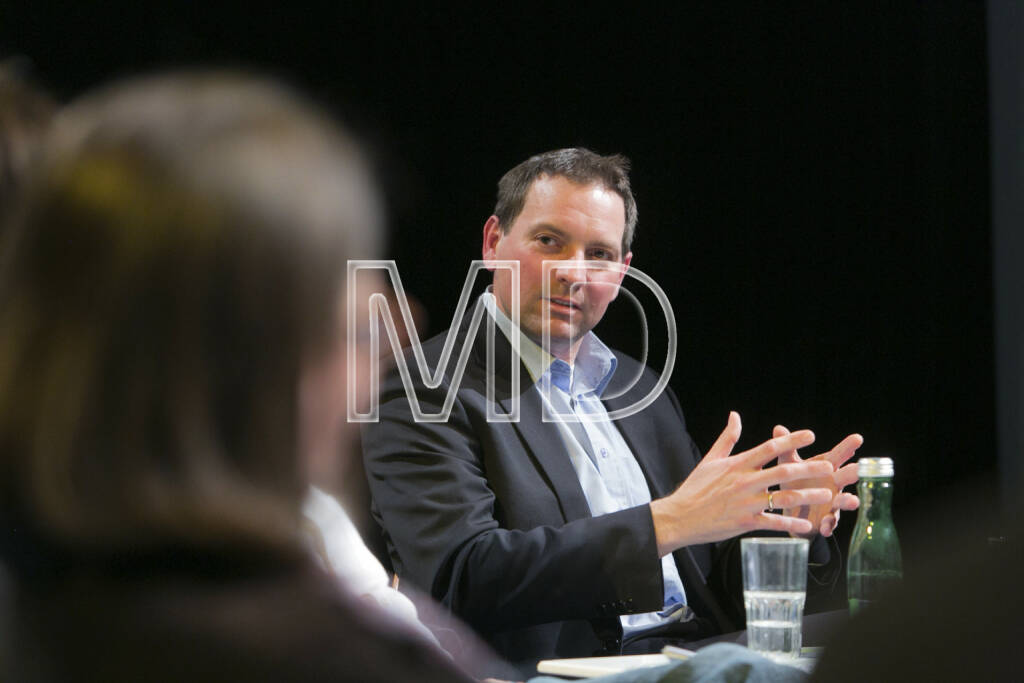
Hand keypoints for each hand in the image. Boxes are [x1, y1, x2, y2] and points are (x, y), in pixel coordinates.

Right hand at [650, 412, 835, 555]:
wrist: (680, 516)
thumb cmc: (695, 488)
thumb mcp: (710, 459)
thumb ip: (727, 437)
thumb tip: (735, 415)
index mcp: (737, 464)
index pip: (768, 448)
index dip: (791, 440)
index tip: (810, 434)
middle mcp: (744, 482)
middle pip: (782, 472)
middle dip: (808, 469)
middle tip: (830, 467)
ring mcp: (746, 503)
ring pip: (782, 498)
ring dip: (806, 496)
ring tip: (827, 495)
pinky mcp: (745, 522)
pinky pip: (772, 523)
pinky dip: (790, 524)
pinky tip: (806, 526)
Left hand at [775, 425, 861, 537]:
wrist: (790, 511)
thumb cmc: (794, 482)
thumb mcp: (788, 465)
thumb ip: (787, 448)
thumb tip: (778, 427)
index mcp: (826, 468)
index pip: (838, 455)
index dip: (847, 446)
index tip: (857, 438)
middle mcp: (833, 484)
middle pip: (846, 476)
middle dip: (854, 473)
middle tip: (859, 469)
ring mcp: (832, 502)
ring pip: (843, 501)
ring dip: (848, 501)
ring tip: (853, 501)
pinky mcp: (825, 520)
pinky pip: (829, 523)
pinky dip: (828, 524)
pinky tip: (826, 526)